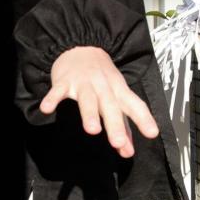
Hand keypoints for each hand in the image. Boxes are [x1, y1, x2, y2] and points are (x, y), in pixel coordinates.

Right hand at [39, 46, 158, 157]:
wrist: (82, 47)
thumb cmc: (102, 79)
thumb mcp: (116, 97)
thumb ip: (123, 126)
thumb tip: (128, 152)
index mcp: (119, 90)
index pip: (134, 104)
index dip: (144, 118)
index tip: (153, 133)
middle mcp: (103, 86)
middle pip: (110, 106)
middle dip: (114, 124)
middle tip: (117, 142)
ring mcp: (84, 83)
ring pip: (87, 99)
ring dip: (90, 113)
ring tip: (92, 130)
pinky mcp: (64, 81)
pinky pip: (57, 90)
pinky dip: (52, 99)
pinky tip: (47, 109)